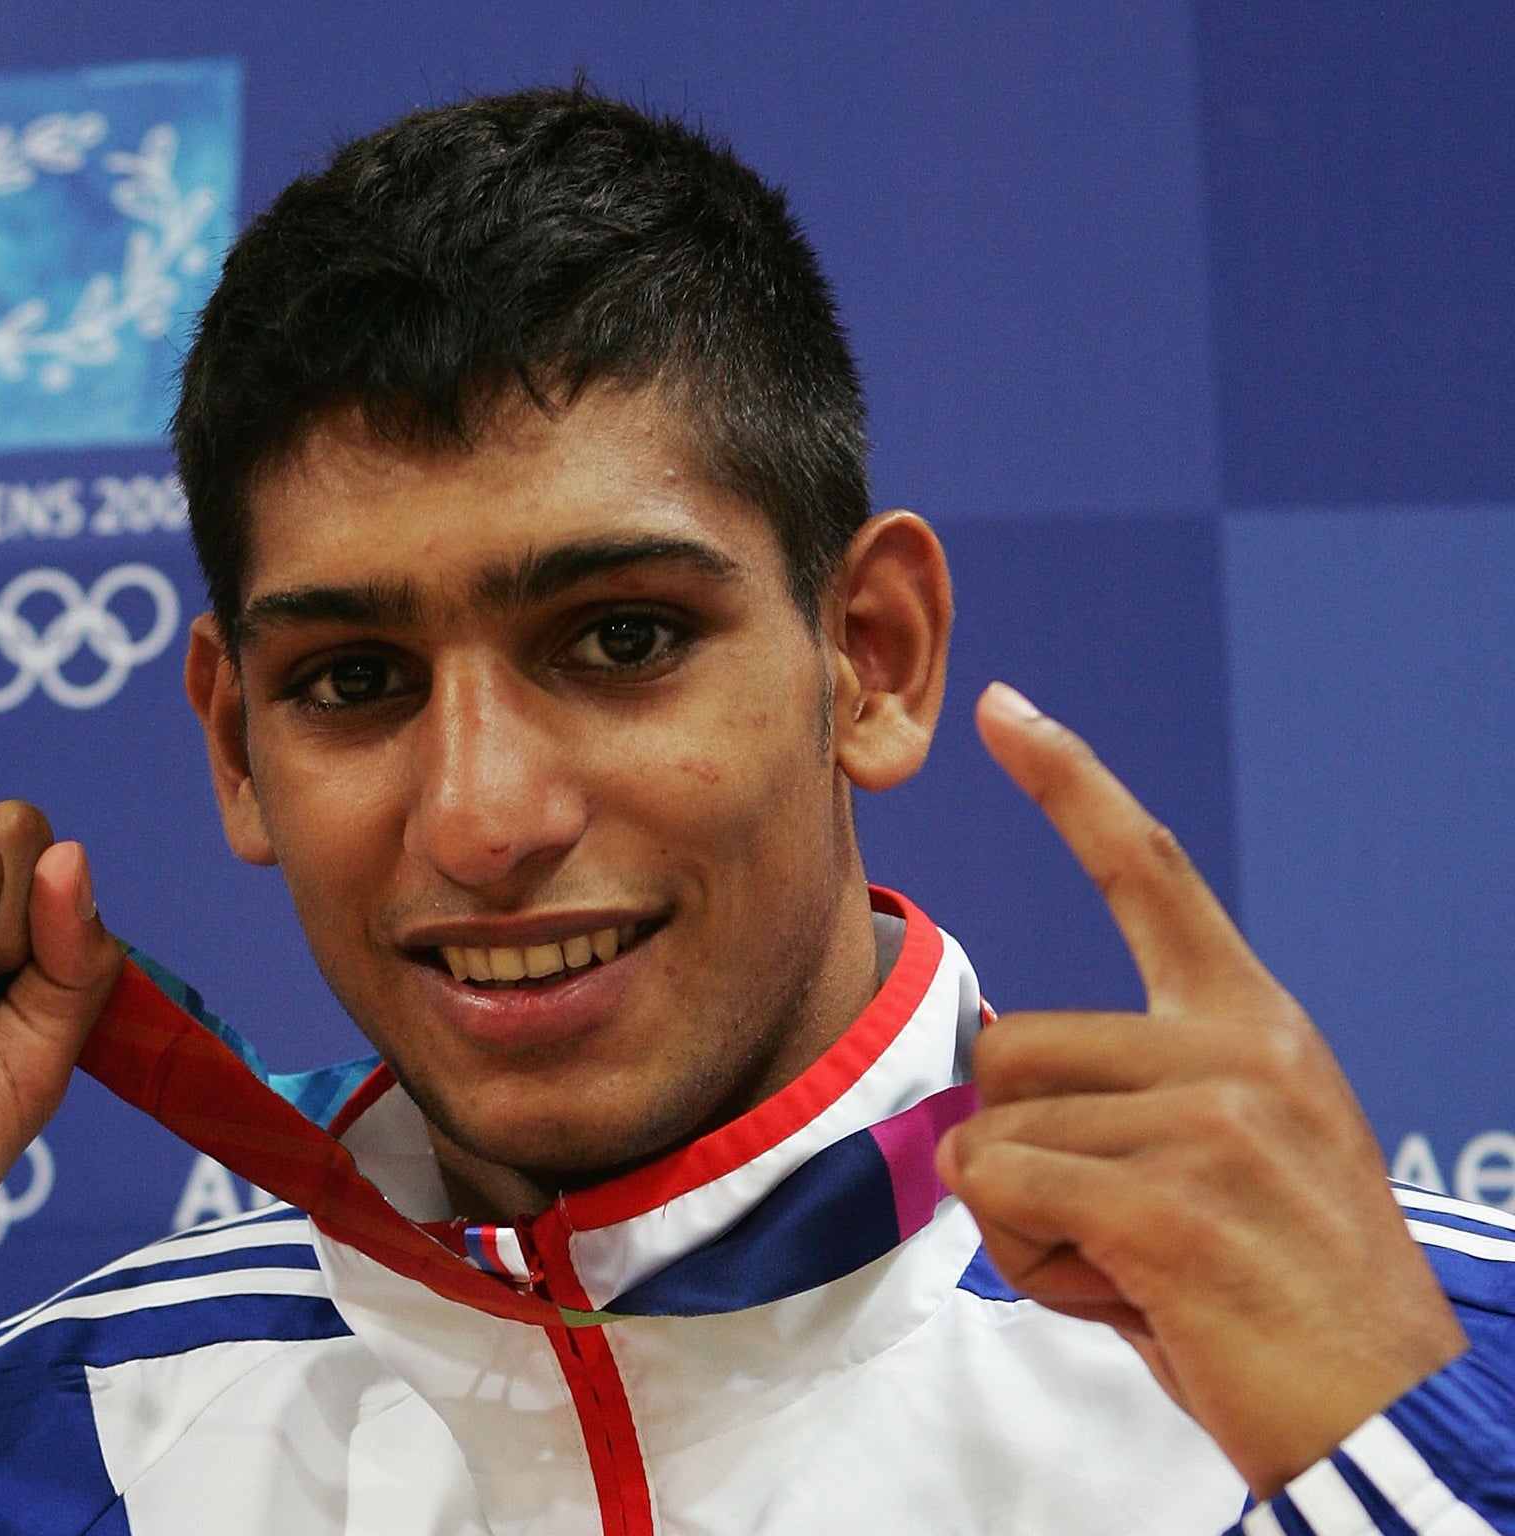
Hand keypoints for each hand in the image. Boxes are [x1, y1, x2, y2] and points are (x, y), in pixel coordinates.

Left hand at [936, 683, 1466, 1497]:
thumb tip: (988, 1090)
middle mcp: (1239, 1047)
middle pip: (1009, 1047)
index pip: (1148, 870)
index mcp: (1256, 1025)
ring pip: (994, 1130)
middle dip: (1025, 1152)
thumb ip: (1125, 1102)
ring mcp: (1211, 1115)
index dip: (1069, 782)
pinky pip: (1001, 1193)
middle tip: (1126, 1232)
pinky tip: (1132, 1296)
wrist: (1388, 1418)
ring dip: (1029, 1220)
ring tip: (1142, 1270)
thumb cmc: (1279, 1300)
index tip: (1002, 707)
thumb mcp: (1221, 1165)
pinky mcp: (1170, 1196)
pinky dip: (1032, 1258)